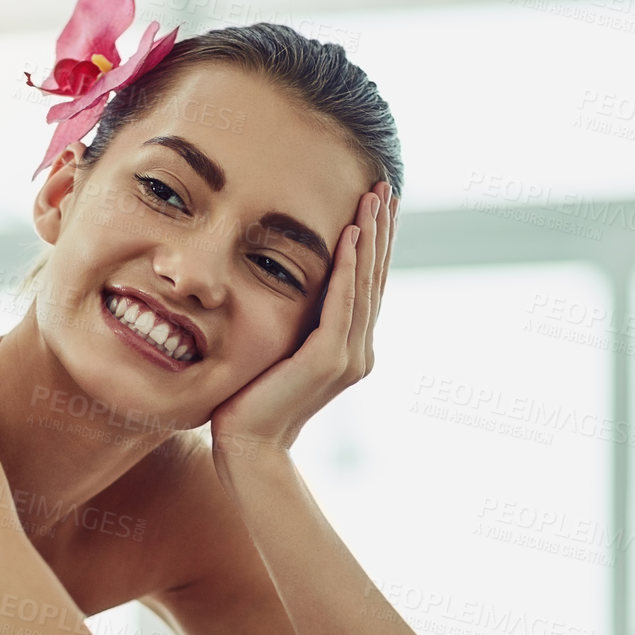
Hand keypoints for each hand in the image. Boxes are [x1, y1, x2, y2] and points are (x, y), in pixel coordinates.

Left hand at [209, 181, 396, 460]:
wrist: (249, 447)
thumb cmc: (250, 405)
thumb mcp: (275, 353)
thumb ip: (291, 327)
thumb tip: (282, 294)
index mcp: (347, 349)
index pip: (365, 285)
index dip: (373, 244)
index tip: (375, 205)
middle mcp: (357, 351)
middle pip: (374, 278)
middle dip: (380, 230)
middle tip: (385, 186)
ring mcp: (348, 356)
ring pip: (365, 284)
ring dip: (370, 238)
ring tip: (374, 198)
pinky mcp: (329, 360)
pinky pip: (343, 303)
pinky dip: (350, 267)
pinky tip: (352, 235)